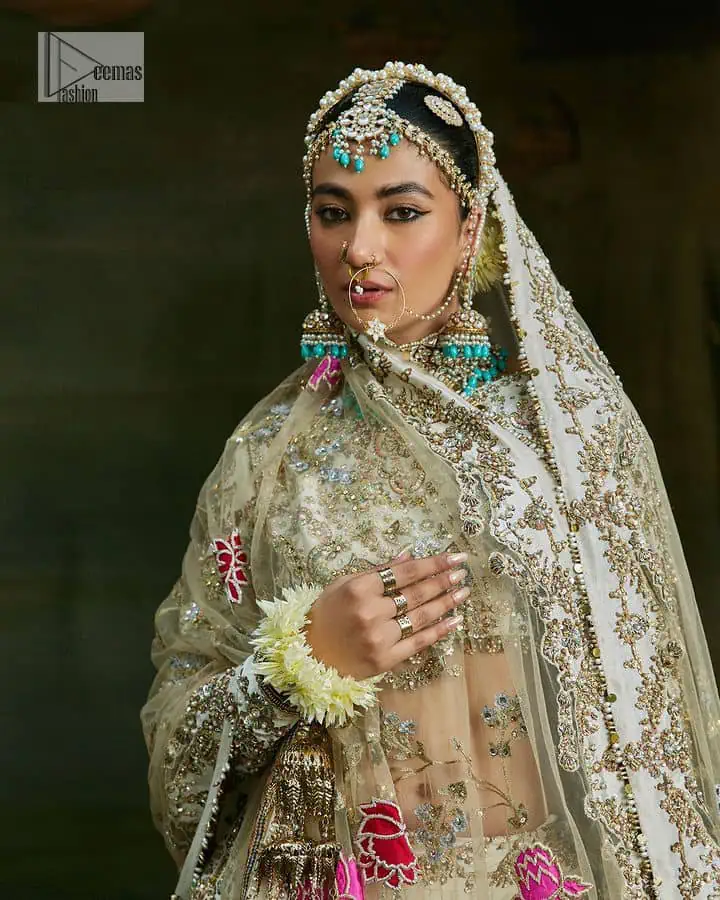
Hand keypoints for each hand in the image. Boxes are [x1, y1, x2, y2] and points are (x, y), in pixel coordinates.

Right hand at [304, 550, 468, 679]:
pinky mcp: (385, 659)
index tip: (453, 557)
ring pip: (420, 617)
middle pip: (416, 593)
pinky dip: (439, 631)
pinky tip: (456, 621)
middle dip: (443, 581)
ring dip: (446, 603)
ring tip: (463, 592)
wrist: (310, 654)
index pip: (404, 573)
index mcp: (359, 588)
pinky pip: (418, 642)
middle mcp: (370, 612)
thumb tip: (408, 556)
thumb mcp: (344, 584)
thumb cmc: (327, 614)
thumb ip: (377, 571)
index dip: (431, 563)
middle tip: (463, 572)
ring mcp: (379, 637)